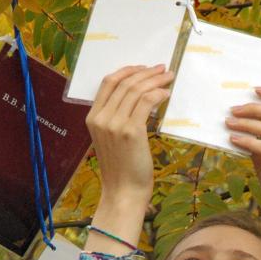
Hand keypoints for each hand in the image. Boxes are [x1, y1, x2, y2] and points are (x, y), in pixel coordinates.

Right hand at [86, 65, 173, 206]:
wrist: (123, 191)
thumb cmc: (121, 169)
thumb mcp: (111, 140)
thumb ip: (116, 119)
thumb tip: (138, 98)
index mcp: (92, 118)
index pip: (108, 83)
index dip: (127, 71)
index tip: (143, 68)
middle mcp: (101, 118)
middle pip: (124, 83)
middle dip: (146, 73)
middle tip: (162, 69)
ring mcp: (114, 124)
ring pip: (136, 90)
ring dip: (155, 80)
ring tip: (168, 78)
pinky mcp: (131, 131)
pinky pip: (146, 102)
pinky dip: (158, 94)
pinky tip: (166, 94)